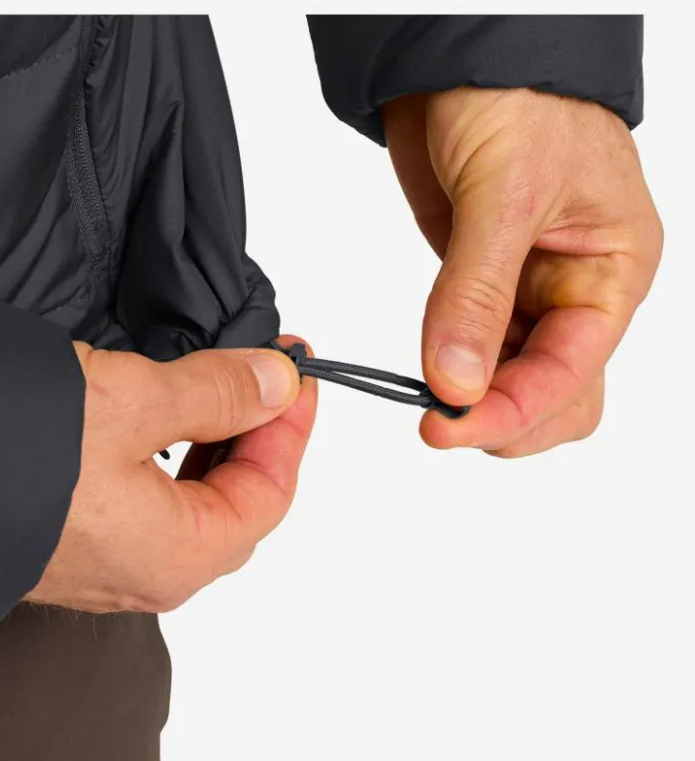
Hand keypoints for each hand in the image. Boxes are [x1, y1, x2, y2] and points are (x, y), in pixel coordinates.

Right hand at [26, 337, 316, 612]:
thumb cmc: (9, 449)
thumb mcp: (131, 401)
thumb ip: (214, 392)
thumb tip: (275, 379)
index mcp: (178, 556)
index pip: (270, 493)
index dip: (291, 426)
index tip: (296, 369)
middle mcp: (147, 577)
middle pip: (235, 505)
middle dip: (256, 435)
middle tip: (264, 372)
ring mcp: (106, 567)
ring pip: (190, 508)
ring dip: (213, 446)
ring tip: (218, 386)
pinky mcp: (71, 546)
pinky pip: (147, 509)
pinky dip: (170, 461)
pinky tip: (162, 422)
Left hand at [383, 87, 661, 456]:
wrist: (466, 57)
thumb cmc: (518, 97)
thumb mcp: (505, 193)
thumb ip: (478, 294)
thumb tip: (456, 382)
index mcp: (611, 270)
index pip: (574, 372)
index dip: (514, 409)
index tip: (448, 425)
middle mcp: (577, 292)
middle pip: (556, 396)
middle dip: (503, 418)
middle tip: (438, 424)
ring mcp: (529, 295)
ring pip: (517, 383)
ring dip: (477, 403)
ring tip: (428, 403)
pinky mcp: (485, 289)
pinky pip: (479, 354)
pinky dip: (454, 374)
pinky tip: (427, 376)